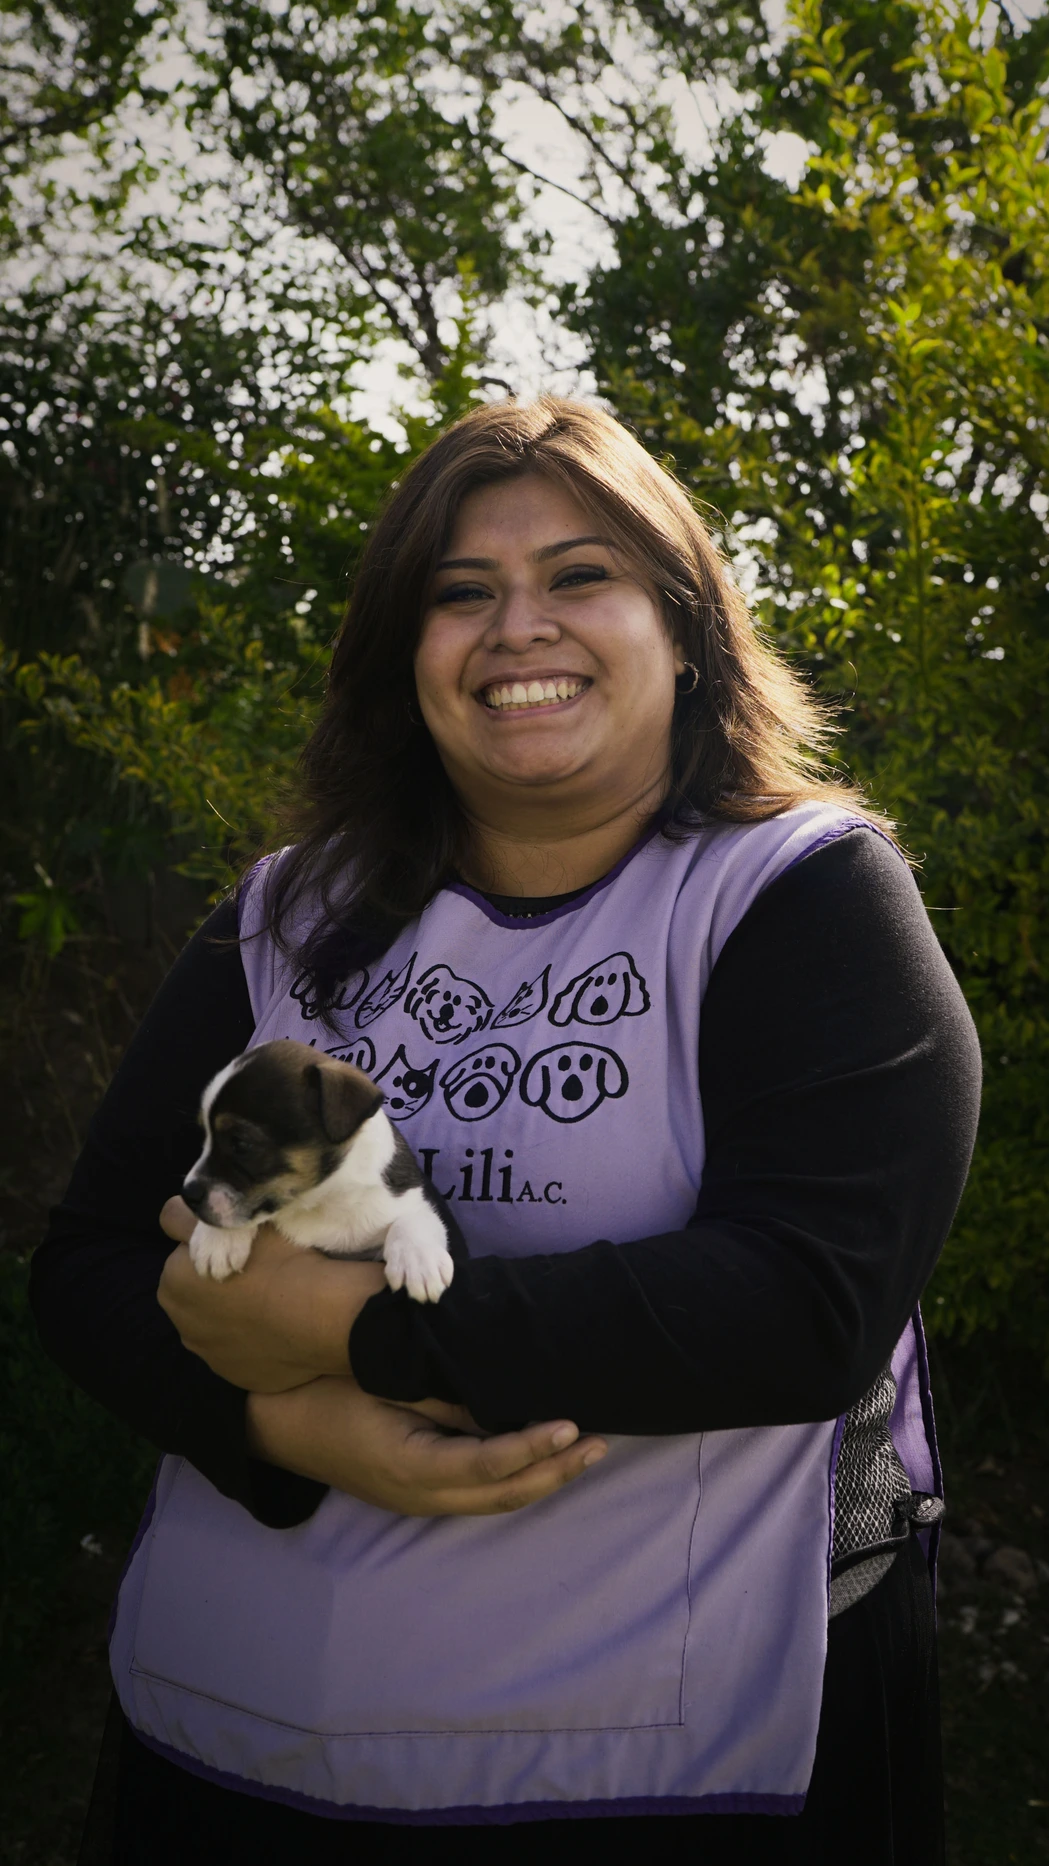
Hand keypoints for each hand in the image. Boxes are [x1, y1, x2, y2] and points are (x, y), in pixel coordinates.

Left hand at [157, 1196, 385, 1391]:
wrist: (324, 1319)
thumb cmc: (283, 1262)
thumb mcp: (240, 1223)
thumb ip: (202, 1216)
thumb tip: (187, 1212)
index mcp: (174, 1278)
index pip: (181, 1246)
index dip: (209, 1234)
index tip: (237, 1237)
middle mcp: (181, 1321)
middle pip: (193, 1285)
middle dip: (212, 1276)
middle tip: (255, 1268)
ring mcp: (207, 1353)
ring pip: (213, 1320)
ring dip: (229, 1310)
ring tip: (269, 1300)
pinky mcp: (234, 1375)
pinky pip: (236, 1349)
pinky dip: (250, 1339)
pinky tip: (277, 1327)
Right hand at [247, 1376, 607, 1515]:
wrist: (277, 1424)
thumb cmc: (329, 1393)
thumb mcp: (388, 1386)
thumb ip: (445, 1396)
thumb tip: (501, 1393)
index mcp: (411, 1468)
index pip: (488, 1465)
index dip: (533, 1448)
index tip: (570, 1425)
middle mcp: (421, 1496)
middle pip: (504, 1494)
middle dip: (555, 1470)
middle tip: (599, 1443)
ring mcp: (419, 1502)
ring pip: (496, 1500)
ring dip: (543, 1477)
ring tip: (584, 1452)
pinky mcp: (419, 1495)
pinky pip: (479, 1492)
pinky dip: (515, 1476)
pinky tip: (540, 1456)